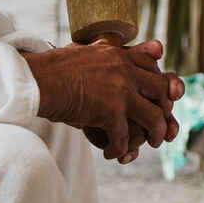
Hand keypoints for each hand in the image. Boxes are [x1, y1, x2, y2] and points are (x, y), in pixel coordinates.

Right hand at [26, 39, 182, 163]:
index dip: (160, 83)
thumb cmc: (55, 68)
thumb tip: (127, 49)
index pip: (153, 65)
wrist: (37, 81)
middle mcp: (126, 71)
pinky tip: (111, 153)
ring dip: (155, 134)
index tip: (159, 97)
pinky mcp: (111, 112)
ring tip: (148, 143)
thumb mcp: (86, 51)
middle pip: (163, 90)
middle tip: (159, 124)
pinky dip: (120, 150)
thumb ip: (106, 48)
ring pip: (155, 117)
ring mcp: (121, 91)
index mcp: (120, 55)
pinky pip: (125, 137)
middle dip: (166, 110)